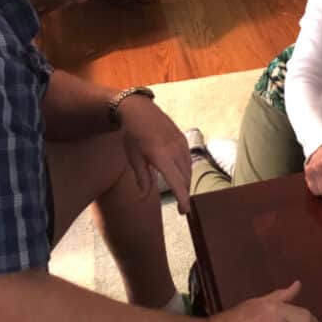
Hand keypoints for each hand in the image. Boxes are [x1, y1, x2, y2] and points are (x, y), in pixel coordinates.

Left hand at [117, 97, 192, 212]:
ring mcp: (181, 143)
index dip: (182, 199)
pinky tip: (181, 176)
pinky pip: (188, 160)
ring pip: (188, 170)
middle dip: (184, 194)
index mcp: (161, 156)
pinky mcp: (183, 139)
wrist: (140, 110)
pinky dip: (186, 171)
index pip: (176, 183)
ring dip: (185, 183)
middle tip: (181, 208)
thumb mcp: (134, 158)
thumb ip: (142, 179)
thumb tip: (144, 198)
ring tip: (181, 193)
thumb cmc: (133, 135)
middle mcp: (175, 150)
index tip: (184, 211)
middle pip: (185, 179)